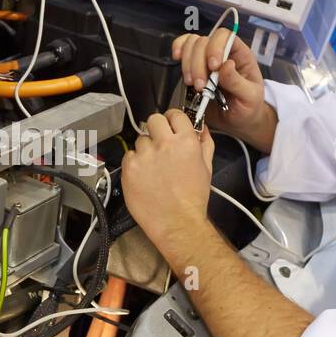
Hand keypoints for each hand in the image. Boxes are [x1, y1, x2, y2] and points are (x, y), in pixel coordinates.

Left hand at [121, 110, 215, 249]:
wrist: (177, 222)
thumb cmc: (193, 198)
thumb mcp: (207, 167)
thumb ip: (204, 143)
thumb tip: (201, 127)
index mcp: (186, 141)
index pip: (175, 114)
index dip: (172, 119)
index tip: (170, 126)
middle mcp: (164, 144)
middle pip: (153, 120)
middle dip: (156, 129)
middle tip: (159, 143)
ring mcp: (145, 155)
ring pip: (140, 140)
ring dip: (145, 150)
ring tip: (153, 168)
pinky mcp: (129, 168)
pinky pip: (128, 155)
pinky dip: (134, 163)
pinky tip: (143, 177)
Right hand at [172, 27, 277, 151]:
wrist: (237, 121)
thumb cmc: (248, 106)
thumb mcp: (250, 97)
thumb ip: (237, 82)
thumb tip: (226, 65)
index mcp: (239, 54)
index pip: (225, 37)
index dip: (215, 47)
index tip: (213, 67)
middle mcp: (221, 52)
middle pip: (203, 42)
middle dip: (198, 64)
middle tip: (200, 86)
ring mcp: (205, 59)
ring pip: (190, 45)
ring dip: (187, 64)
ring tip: (192, 85)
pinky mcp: (193, 68)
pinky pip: (182, 50)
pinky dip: (178, 50)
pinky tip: (176, 58)